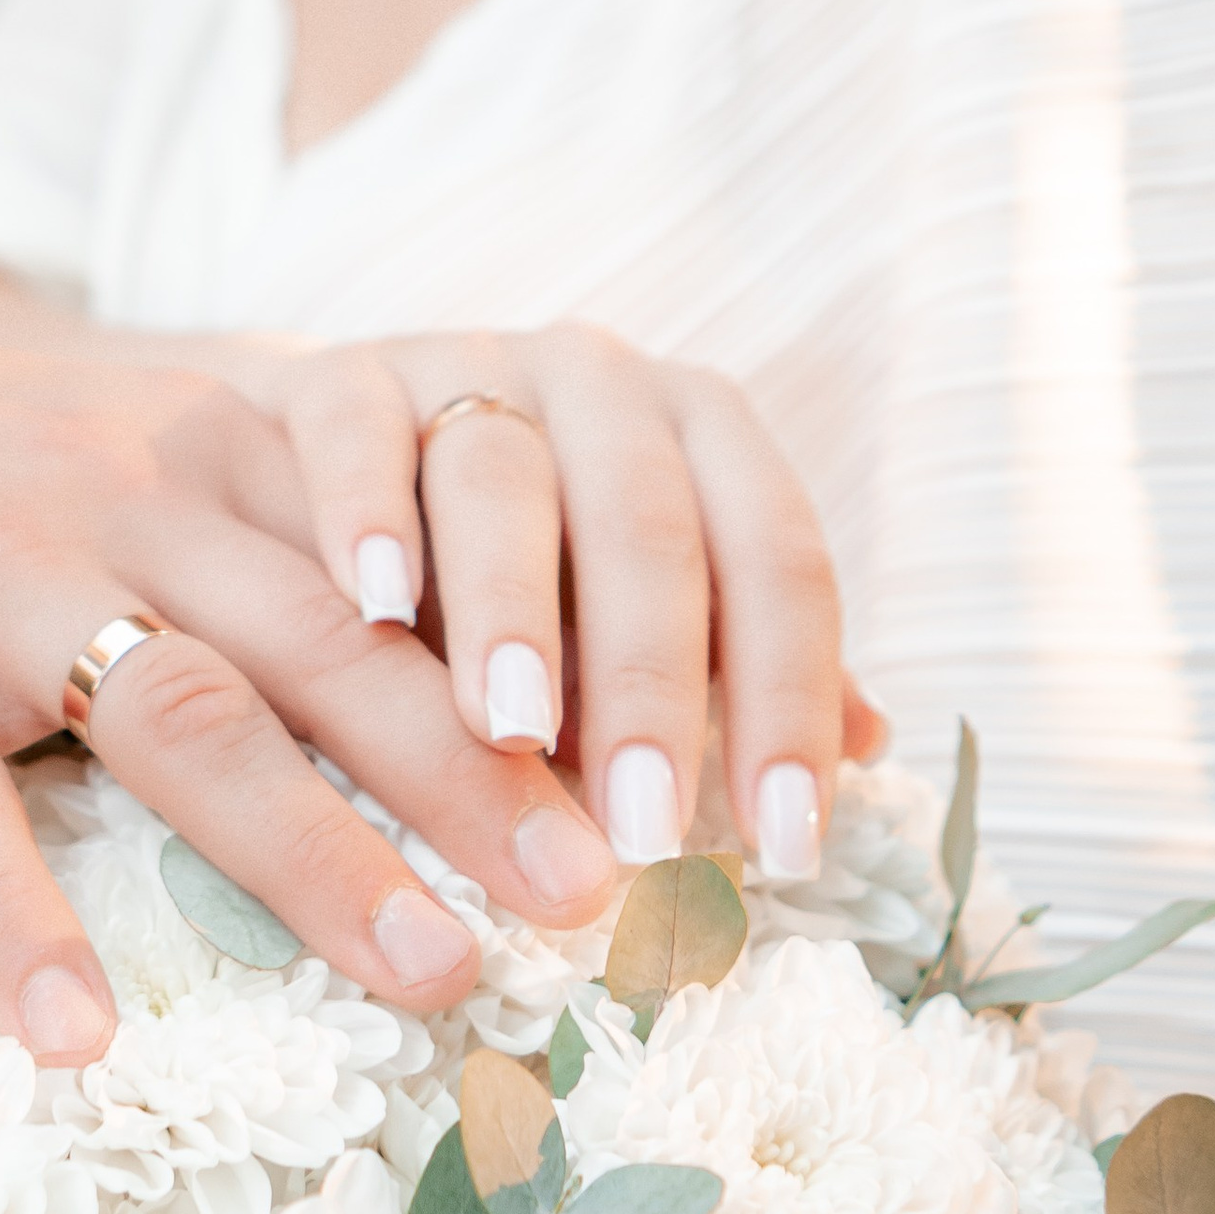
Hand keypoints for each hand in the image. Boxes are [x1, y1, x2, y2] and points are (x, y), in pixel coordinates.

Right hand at [0, 328, 631, 1062]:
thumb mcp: (167, 459)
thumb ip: (326, 538)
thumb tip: (540, 673)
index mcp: (224, 451)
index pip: (417, 553)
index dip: (544, 664)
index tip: (662, 776)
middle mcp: (131, 498)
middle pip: (333, 640)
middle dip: (477, 774)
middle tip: (600, 897)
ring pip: (181, 715)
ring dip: (311, 854)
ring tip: (427, 978)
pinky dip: (14, 925)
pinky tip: (73, 1038)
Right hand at [227, 324, 881, 877]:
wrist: (349, 438)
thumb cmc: (531, 550)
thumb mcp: (643, 601)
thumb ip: (738, 662)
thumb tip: (870, 745)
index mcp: (701, 431)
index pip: (775, 562)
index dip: (791, 704)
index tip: (784, 849)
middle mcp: (600, 382)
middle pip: (647, 521)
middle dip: (652, 680)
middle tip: (644, 825)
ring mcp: (467, 364)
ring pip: (500, 472)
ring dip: (511, 605)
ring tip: (512, 731)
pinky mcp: (343, 372)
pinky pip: (358, 424)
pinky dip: (366, 507)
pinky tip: (373, 605)